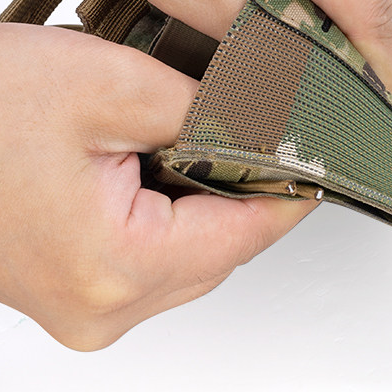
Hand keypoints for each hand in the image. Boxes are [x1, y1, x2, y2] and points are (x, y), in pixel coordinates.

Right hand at [0, 24, 313, 349]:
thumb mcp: (109, 86)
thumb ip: (206, 109)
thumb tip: (267, 122)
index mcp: (115, 267)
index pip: (246, 236)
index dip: (292, 191)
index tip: (321, 159)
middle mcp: (100, 306)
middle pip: (221, 251)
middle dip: (251, 192)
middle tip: (270, 137)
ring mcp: (82, 305)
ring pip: (190, 256)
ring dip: (209, 202)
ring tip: (208, 143)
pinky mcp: (70, 288)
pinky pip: (151, 257)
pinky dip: (172, 214)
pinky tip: (166, 166)